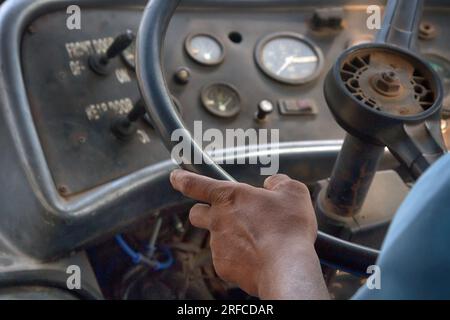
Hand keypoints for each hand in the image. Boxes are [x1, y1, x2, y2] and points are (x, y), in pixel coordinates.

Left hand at [170, 169, 328, 298]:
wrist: (287, 268)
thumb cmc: (289, 228)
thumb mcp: (293, 192)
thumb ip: (278, 182)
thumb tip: (272, 184)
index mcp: (230, 197)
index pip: (196, 184)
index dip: (183, 179)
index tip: (176, 177)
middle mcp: (217, 220)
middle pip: (196, 213)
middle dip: (204, 212)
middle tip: (224, 214)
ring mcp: (218, 246)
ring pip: (216, 238)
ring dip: (230, 237)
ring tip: (258, 241)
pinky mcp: (223, 267)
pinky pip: (227, 259)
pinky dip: (238, 258)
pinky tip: (258, 257)